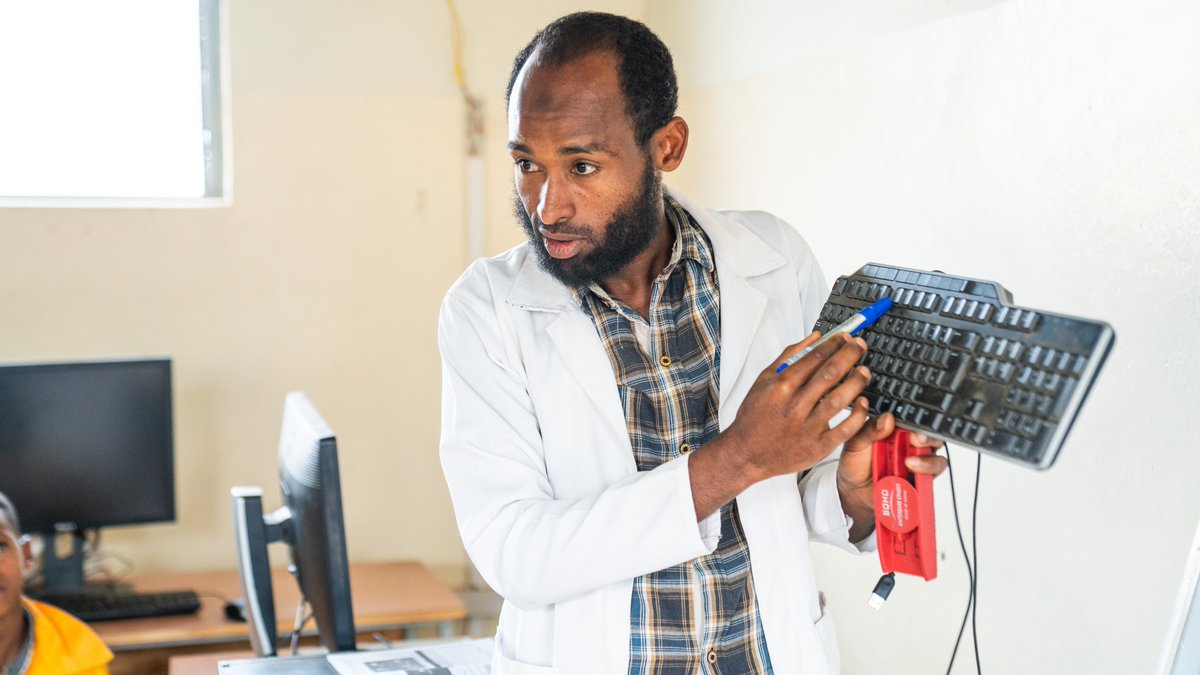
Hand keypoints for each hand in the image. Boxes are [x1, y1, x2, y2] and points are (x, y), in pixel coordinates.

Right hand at [689, 331, 873, 518]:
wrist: (746, 453)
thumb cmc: (754, 417)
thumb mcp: (764, 380)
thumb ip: (789, 357)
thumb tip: (815, 338)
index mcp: (781, 386)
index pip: (814, 357)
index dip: (834, 344)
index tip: (845, 338)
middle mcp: (794, 405)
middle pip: (830, 373)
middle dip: (850, 355)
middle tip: (859, 347)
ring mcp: (807, 427)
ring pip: (839, 398)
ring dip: (856, 381)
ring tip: (864, 371)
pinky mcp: (818, 446)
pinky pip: (845, 429)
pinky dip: (858, 414)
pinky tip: (862, 402)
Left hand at [838, 412, 948, 540]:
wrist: (855, 492)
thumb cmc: (856, 464)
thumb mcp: (855, 443)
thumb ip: (869, 430)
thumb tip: (886, 419)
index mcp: (895, 430)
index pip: (912, 420)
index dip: (914, 422)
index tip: (909, 427)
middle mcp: (910, 444)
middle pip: (931, 437)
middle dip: (927, 438)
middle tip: (916, 440)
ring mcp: (918, 461)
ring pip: (936, 457)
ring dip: (926, 460)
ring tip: (909, 462)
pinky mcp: (921, 478)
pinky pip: (932, 475)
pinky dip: (925, 474)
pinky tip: (912, 473)